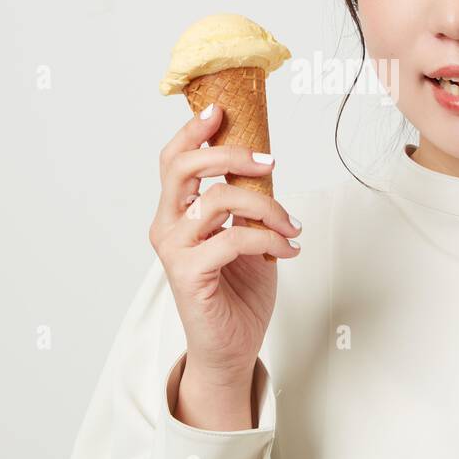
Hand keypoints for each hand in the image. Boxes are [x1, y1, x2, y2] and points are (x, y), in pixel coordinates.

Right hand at [148, 102, 301, 392]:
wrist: (231, 348)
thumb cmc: (238, 291)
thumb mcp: (247, 235)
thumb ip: (246, 203)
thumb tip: (263, 164)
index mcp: (176, 213)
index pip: (173, 161)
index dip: (193, 133)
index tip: (219, 110)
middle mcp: (167, 227)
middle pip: (184, 168)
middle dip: (230, 154)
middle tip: (270, 162)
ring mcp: (174, 251)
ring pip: (218, 199)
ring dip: (266, 205)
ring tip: (291, 225)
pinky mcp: (188, 274)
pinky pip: (233, 238)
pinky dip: (269, 238)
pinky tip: (287, 250)